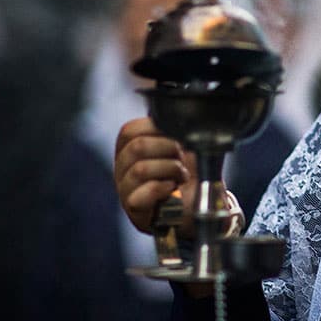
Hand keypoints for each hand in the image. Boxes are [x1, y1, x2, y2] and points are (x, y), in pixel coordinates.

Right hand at [114, 117, 196, 234]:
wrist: (198, 203)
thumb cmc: (186, 171)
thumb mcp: (182, 145)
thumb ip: (174, 128)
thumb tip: (178, 111)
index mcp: (129, 147)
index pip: (129, 130)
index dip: (157, 128)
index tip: (177, 136)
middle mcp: (122, 167)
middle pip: (136, 147)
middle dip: (169, 148)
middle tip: (183, 157)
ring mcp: (125, 189)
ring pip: (140, 170)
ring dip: (171, 169)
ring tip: (182, 175)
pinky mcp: (134, 209)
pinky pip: (142, 194)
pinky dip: (163, 188)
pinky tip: (173, 188)